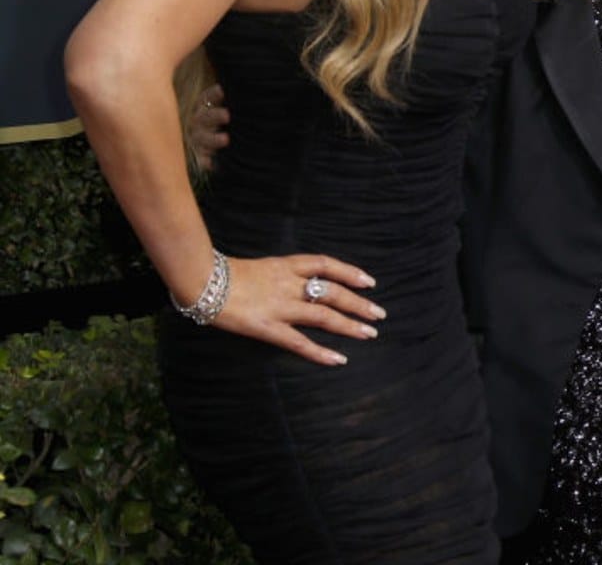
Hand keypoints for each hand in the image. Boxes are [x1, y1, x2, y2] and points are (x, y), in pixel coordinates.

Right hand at [188, 84, 229, 171]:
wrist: (221, 147)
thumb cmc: (232, 120)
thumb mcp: (232, 108)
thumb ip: (237, 102)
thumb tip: (254, 91)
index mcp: (206, 106)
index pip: (207, 97)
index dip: (214, 94)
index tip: (223, 91)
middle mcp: (199, 121)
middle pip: (205, 117)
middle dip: (215, 116)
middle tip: (227, 116)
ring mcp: (198, 139)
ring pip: (202, 138)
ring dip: (213, 139)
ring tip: (226, 139)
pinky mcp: (200, 156)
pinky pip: (200, 159)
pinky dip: (205, 160)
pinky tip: (211, 162)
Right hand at [210, 254, 387, 366]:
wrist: (200, 280)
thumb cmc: (221, 274)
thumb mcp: (257, 267)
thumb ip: (277, 274)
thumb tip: (293, 282)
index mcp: (285, 265)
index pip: (325, 264)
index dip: (349, 272)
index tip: (369, 281)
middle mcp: (289, 284)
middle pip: (332, 291)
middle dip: (358, 302)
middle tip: (379, 313)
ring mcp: (280, 306)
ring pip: (324, 315)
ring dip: (350, 324)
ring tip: (370, 332)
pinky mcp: (267, 327)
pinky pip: (299, 342)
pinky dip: (320, 351)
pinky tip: (338, 359)